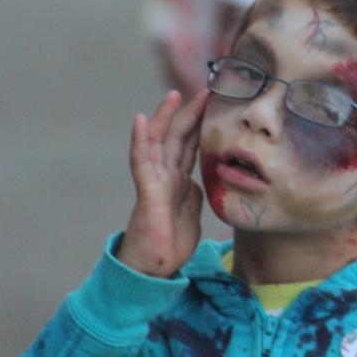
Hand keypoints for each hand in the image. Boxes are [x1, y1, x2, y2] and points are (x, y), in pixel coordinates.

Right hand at [117, 89, 208, 277]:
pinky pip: (141, 161)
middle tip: (206, 90)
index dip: (201, 124)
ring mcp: (154, 180)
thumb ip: (197, 191)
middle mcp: (166, 175)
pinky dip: (139, 139)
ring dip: (165, 117)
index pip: (190, 144)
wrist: (156, 267)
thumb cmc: (172, 242)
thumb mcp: (193, 211)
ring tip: (175, 95)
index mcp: (179, 179)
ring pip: (158, 141)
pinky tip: (140, 120)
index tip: (216, 104)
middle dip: (191, 113)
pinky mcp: (146, 190)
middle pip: (178, 136)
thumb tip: (204, 178)